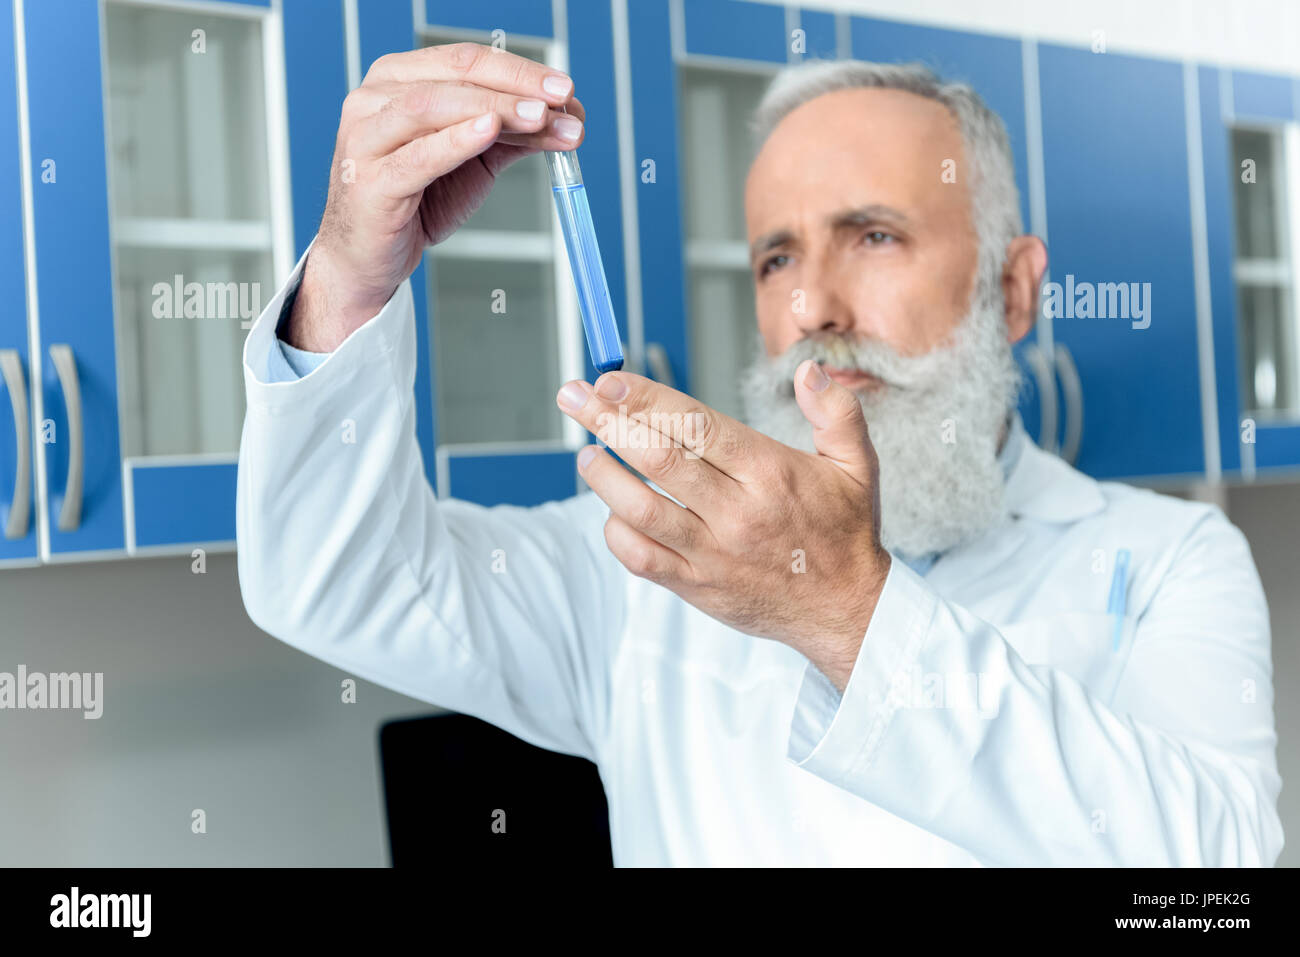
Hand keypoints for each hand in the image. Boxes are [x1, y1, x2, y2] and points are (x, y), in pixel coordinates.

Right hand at [284, 42, 584, 350]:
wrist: (369, 259)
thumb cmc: (417, 202)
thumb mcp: (476, 160)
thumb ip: (516, 135)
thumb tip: (571, 116)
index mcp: (400, 80)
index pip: (466, 60)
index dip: (520, 70)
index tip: (566, 89)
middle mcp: (376, 98)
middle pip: (455, 77)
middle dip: (516, 88)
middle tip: (562, 101)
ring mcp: (366, 137)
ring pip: (434, 107)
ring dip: (494, 109)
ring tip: (538, 118)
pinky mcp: (369, 180)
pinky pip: (418, 155)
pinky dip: (456, 140)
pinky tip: (489, 131)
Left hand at [556, 359, 891, 690]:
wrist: (846, 612)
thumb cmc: (845, 532)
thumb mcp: (858, 466)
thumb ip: (837, 413)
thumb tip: (809, 370)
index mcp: (770, 473)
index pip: (696, 425)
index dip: (647, 399)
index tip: (610, 379)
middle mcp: (738, 512)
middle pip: (658, 458)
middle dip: (607, 421)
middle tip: (573, 396)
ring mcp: (713, 553)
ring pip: (641, 509)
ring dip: (603, 476)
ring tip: (586, 451)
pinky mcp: (697, 586)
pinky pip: (641, 559)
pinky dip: (617, 530)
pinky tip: (611, 508)